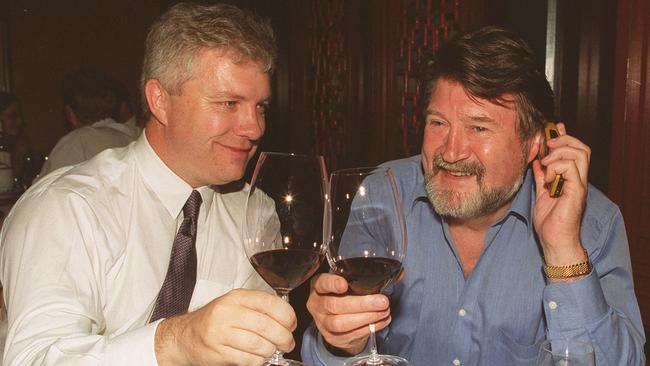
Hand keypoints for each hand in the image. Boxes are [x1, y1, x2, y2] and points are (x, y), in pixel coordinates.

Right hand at [154, 288, 296, 365]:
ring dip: (271, 351)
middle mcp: (227, 312)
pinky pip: (248, 360)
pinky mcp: (218, 353)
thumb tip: (287, 318)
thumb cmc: (215, 320)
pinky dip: (258, 361)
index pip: (270, 303)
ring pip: (259, 345)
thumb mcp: (235, 305)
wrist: (185, 336)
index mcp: (236, 297)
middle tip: (287, 343)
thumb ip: (259, 307)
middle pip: (267, 326)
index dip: (287, 316)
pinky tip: (257, 357)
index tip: (291, 324)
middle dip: (284, 337)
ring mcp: (221, 333)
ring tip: (271, 350)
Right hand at [306, 273, 390, 354]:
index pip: (322, 283)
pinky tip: (382, 321)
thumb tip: (399, 273)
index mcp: (319, 286)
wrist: (337, 321)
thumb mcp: (351, 283)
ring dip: (366, 318)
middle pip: (334, 305)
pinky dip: (369, 328)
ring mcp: (323, 323)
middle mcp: (317, 304)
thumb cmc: (345, 296)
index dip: (332, 284)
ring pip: (341, 323)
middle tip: (382, 301)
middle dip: (361, 304)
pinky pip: (350, 335)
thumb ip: (370, 277)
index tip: (344, 284)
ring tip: (384, 312)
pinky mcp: (333, 338)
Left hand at [532, 122, 589, 265]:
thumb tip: (536, 161)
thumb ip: (541, 177)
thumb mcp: (541, 193)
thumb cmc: (549, 221)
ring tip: (545, 164)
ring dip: (558, 155)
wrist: (554, 240)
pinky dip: (556, 168)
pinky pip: (571, 170)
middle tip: (547, 146)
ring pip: (579, 155)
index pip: (576, 150)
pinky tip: (547, 179)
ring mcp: (579, 185)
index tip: (553, 128)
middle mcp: (579, 180)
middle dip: (564, 141)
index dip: (565, 136)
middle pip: (582, 148)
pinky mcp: (576, 192)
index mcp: (572, 178)